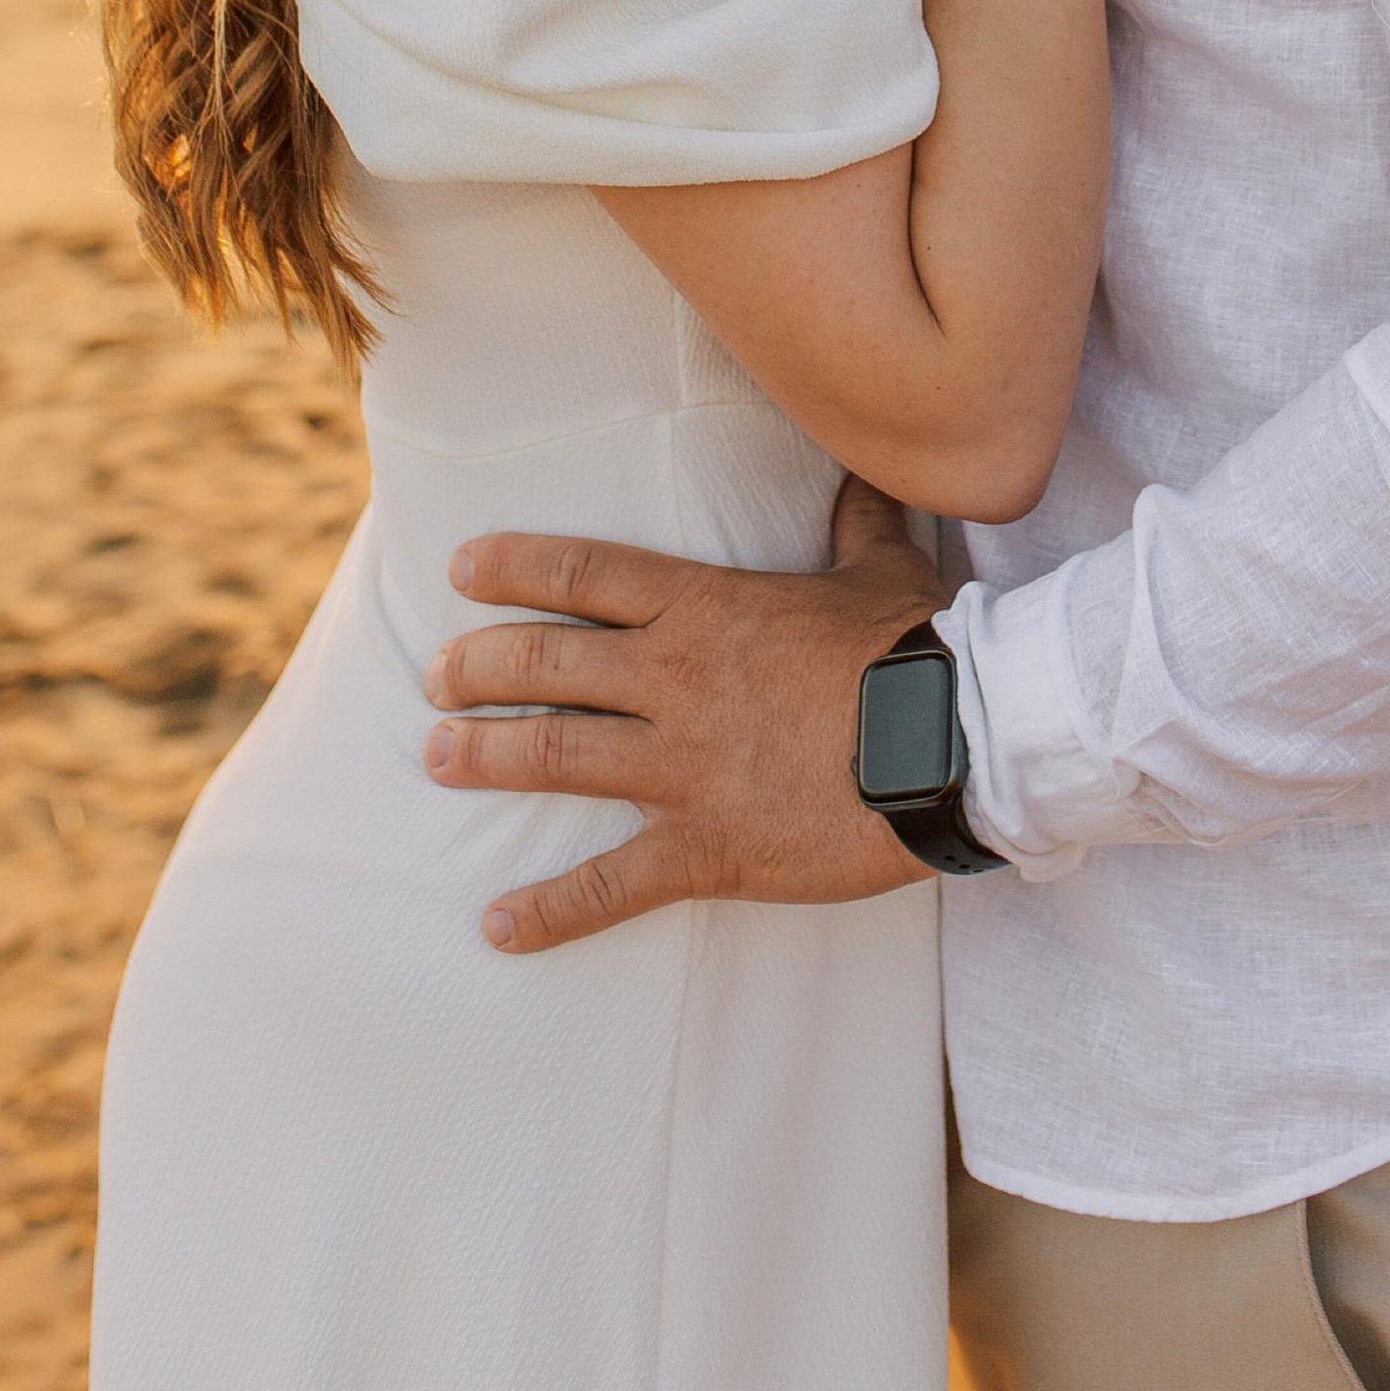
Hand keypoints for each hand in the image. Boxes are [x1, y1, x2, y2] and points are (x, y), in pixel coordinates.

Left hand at [422, 478, 942, 951]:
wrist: (956, 741)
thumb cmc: (921, 646)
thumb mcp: (883, 565)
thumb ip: (856, 518)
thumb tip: (863, 464)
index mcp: (706, 608)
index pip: (584, 575)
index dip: (514, 569)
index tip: (461, 570)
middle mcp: (674, 680)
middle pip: (545, 664)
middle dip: (476, 667)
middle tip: (434, 677)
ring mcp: (682, 766)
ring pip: (556, 755)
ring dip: (486, 756)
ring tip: (436, 756)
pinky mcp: (705, 847)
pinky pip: (609, 885)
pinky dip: (548, 910)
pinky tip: (498, 926)